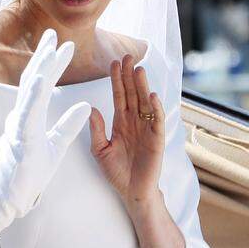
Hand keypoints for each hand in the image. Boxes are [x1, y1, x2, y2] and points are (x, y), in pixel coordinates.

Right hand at [0, 29, 90, 236]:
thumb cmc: (29, 173)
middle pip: (33, 80)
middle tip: (52, 33)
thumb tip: (87, 106)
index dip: (52, 64)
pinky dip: (34, 95)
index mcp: (31, 116)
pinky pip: (27, 114)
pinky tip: (40, 79)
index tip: (63, 45)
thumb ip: (69, 126)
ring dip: (40, 69)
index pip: (43, 85)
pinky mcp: (21, 139)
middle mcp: (23, 116)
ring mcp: (20, 126)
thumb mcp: (56, 146)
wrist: (11, 197)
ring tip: (49, 49)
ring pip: (30, 92)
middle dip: (43, 56)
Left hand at [89, 54, 164, 205]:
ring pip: (144, 103)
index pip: (119, 96)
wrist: (131, 192)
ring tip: (139, 69)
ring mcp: (146, 129)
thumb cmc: (116, 172)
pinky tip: (151, 96)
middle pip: (132, 94)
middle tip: (127, 56)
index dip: (117, 79)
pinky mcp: (156, 139)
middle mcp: (134, 122)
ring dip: (142, 86)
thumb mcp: (100, 150)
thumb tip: (91, 108)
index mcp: (120, 122)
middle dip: (129, 75)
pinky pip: (156, 121)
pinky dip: (155, 108)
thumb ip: (96, 130)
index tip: (113, 62)